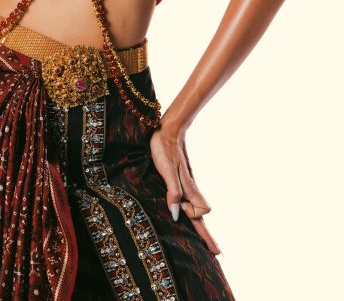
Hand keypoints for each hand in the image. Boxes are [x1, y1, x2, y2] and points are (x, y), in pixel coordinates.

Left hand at [150, 124, 220, 255]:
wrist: (167, 130)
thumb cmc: (165, 149)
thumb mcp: (166, 171)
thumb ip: (173, 192)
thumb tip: (177, 215)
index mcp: (189, 188)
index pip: (202, 212)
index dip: (192, 215)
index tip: (180, 208)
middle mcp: (190, 189)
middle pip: (202, 215)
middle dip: (208, 235)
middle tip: (218, 253)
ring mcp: (187, 185)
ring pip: (197, 208)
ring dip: (199, 224)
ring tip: (206, 241)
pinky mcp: (181, 180)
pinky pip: (189, 200)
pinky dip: (193, 212)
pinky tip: (189, 214)